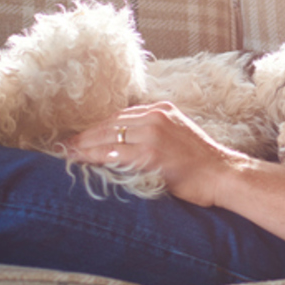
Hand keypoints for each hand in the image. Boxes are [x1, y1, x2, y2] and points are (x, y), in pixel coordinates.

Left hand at [64, 102, 249, 206]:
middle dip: (84, 136)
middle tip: (62, 146)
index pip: (119, 116)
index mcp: (161, 110)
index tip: (79, 137)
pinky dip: (94, 157)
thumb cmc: (201, 163)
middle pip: (109, 124)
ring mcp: (152, 133)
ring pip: (108, 137)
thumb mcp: (178, 135)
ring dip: (83, 147)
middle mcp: (155, 116)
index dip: (96, 128)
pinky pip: (114, 153)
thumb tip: (127, 143)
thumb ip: (154, 133)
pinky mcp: (150, 152)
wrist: (222, 174)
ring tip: (66, 154)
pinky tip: (81, 162)